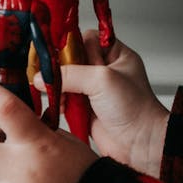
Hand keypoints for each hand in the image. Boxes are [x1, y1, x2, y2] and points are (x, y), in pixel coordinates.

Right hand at [34, 31, 168, 176]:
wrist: (139, 143)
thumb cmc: (135, 109)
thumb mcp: (102, 80)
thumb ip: (70, 73)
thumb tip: (43, 76)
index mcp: (114, 54)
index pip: (83, 39)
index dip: (69, 46)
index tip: (55, 54)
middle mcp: (102, 69)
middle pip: (69, 59)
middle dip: (59, 69)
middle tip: (52, 76)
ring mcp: (92, 88)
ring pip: (63, 79)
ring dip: (58, 88)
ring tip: (60, 96)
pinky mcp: (83, 106)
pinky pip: (62, 98)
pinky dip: (58, 102)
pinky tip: (61, 106)